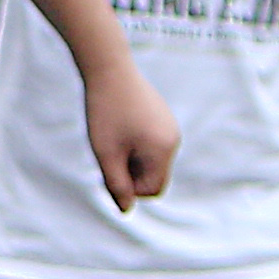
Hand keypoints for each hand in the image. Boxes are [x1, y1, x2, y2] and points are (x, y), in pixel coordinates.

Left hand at [82, 57, 177, 208]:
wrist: (109, 68)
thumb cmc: (105, 112)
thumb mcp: (105, 153)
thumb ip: (117, 184)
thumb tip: (126, 210)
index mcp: (163, 150)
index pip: (151, 190)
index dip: (127, 188)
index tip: (108, 168)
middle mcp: (173, 140)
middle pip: (152, 176)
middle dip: (130, 173)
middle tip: (106, 153)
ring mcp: (169, 127)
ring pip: (150, 160)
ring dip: (130, 158)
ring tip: (112, 137)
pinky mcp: (162, 117)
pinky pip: (150, 144)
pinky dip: (133, 144)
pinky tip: (118, 127)